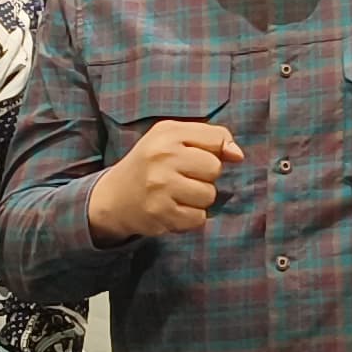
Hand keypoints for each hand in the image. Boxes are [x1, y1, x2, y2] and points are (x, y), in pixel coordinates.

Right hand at [91, 118, 241, 238]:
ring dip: (198, 198)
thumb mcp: (173, 138)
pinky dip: (190, 217)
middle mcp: (162, 157)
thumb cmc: (151, 164)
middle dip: (205, 176)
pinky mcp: (160, 213)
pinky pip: (198, 218)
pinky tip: (173, 209)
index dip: (216, 150)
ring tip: (177, 194)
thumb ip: (210, 138)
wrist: (113, 197)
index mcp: (167, 133)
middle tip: (183, 177)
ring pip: (209, 195)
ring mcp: (160, 186)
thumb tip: (238, 155)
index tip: (200, 156)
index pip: (217, 138)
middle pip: (214, 168)